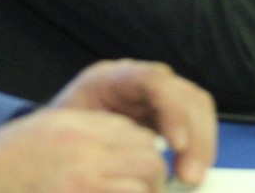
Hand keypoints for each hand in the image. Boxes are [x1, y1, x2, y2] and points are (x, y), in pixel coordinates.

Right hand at [0, 108, 166, 192]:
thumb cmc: (2, 162)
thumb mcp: (41, 130)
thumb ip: (80, 131)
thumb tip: (118, 142)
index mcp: (75, 127)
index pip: (133, 132)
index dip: (143, 151)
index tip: (140, 168)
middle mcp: (86, 150)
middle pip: (148, 156)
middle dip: (154, 176)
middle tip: (146, 190)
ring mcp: (87, 180)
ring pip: (144, 181)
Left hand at [49, 60, 217, 185]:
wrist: (51, 140)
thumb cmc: (56, 137)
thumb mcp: (69, 134)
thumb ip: (96, 139)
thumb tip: (136, 157)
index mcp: (111, 78)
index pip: (154, 80)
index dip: (172, 110)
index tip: (176, 145)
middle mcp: (140, 80)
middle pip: (184, 93)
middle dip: (195, 135)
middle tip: (190, 176)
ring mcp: (156, 94)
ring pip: (196, 106)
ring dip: (203, 143)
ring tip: (193, 178)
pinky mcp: (165, 112)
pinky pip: (194, 121)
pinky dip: (200, 145)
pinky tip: (192, 169)